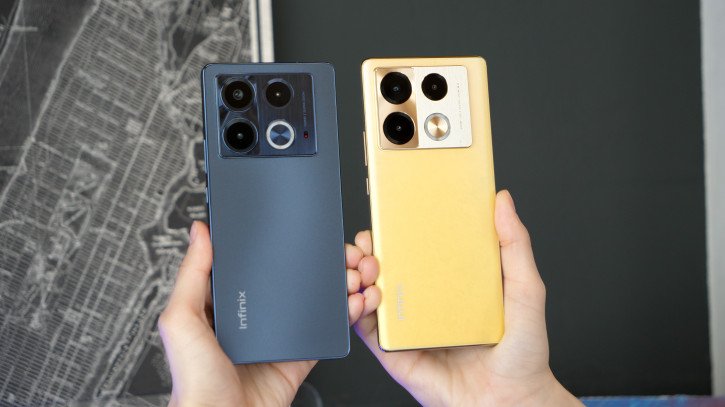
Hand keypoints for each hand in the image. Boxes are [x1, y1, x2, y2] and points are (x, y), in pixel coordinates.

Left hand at [158, 221, 379, 406]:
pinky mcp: (298, 355)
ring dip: (330, 286)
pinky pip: (323, 330)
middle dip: (309, 263)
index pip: (247, 266)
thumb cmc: (196, 383)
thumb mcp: (182, 322)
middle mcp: (250, 319)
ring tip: (345, 272)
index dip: (268, 247)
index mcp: (221, 307)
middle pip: (285, 281)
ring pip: (309, 302)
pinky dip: (341, 316)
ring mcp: (276, 337)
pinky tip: (348, 302)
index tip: (286, 229)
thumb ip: (191, 276)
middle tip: (328, 250)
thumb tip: (199, 234)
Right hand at [351, 190, 581, 406]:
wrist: (511, 399)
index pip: (416, 246)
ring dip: (356, 274)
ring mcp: (407, 323)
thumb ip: (515, 244)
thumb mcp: (526, 289)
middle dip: (367, 248)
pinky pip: (366, 328)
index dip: (395, 228)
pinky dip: (355, 310)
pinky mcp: (394, 349)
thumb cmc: (521, 352)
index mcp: (450, 280)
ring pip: (368, 292)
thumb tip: (503, 202)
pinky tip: (363, 300)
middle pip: (384, 265)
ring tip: (366, 268)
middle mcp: (425, 299)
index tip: (386, 212)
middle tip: (370, 243)